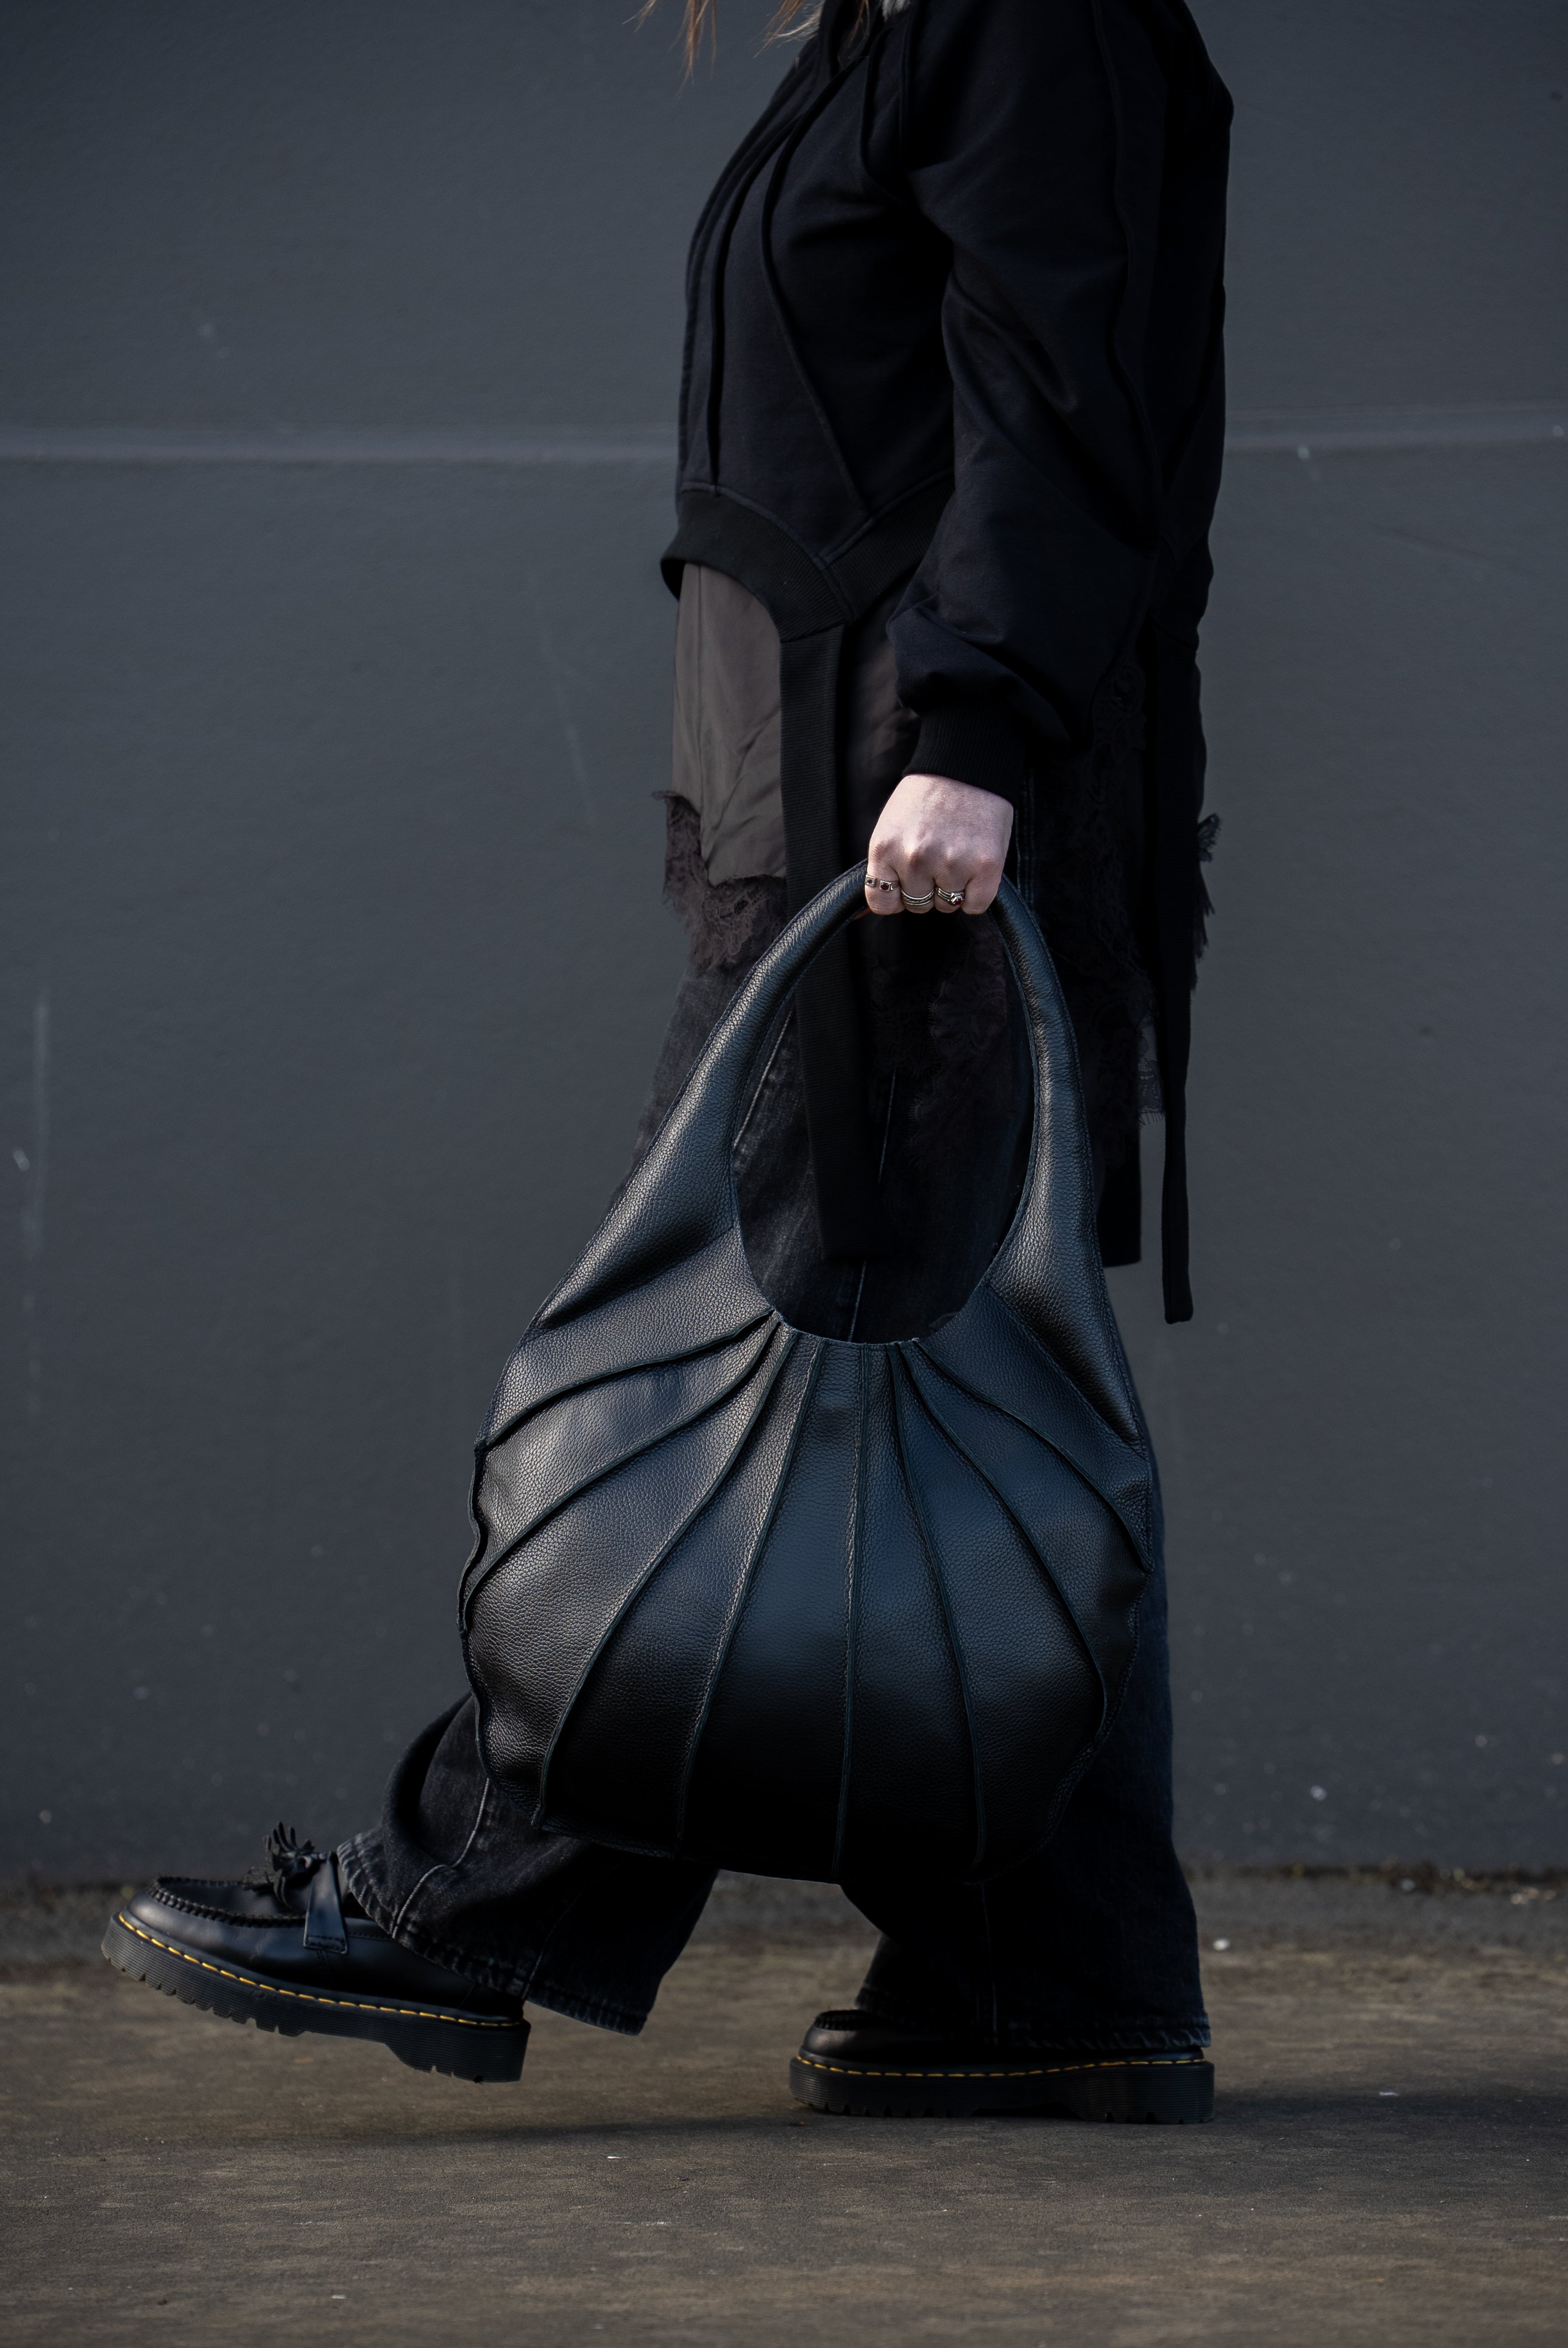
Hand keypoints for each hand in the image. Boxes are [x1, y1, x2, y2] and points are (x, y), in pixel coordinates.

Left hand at [864, 772, 1013, 916]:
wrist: (966, 765)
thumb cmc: (926, 797)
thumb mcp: (890, 827)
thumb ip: (881, 867)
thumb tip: (860, 916)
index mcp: (885, 847)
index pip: (881, 902)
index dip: (896, 894)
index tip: (906, 878)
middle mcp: (916, 858)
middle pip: (918, 905)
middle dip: (927, 886)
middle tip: (938, 852)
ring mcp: (952, 862)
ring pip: (947, 905)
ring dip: (953, 886)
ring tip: (957, 851)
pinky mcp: (986, 866)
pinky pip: (975, 905)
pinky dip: (976, 893)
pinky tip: (974, 864)